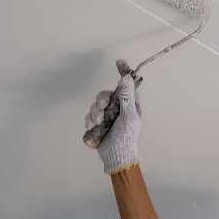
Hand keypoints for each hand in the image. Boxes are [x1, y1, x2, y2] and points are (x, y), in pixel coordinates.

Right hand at [84, 59, 142, 173]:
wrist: (116, 155)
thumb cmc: (127, 137)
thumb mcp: (128, 116)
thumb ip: (126, 97)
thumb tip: (125, 78)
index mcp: (129, 104)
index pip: (126, 85)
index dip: (123, 73)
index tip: (119, 62)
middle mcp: (118, 108)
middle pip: (105, 94)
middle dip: (101, 100)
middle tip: (102, 108)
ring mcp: (107, 115)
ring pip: (96, 104)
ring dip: (95, 112)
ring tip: (99, 123)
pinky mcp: (98, 123)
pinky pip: (90, 115)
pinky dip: (90, 120)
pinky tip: (94, 127)